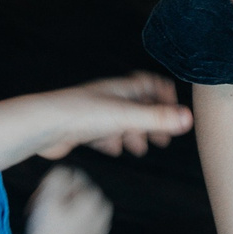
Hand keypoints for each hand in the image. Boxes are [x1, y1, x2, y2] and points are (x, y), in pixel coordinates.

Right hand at [23, 165, 112, 233]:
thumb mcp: (49, 196)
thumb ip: (57, 175)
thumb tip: (63, 174)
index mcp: (96, 198)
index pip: (67, 177)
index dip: (48, 186)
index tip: (36, 201)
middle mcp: (101, 212)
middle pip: (70, 194)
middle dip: (52, 199)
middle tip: (35, 213)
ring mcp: (97, 231)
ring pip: (71, 210)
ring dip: (54, 214)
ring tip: (42, 227)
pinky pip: (72, 228)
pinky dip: (60, 229)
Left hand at [38, 72, 191, 159]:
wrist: (43, 126)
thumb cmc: (82, 115)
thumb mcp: (126, 118)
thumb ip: (157, 119)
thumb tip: (188, 118)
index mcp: (121, 88)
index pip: (149, 83)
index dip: (164, 96)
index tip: (174, 114)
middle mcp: (107, 97)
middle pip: (136, 106)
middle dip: (150, 122)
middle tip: (162, 141)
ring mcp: (93, 112)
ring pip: (119, 121)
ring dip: (132, 134)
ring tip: (139, 149)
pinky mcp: (80, 128)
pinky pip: (101, 133)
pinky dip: (111, 142)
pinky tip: (112, 150)